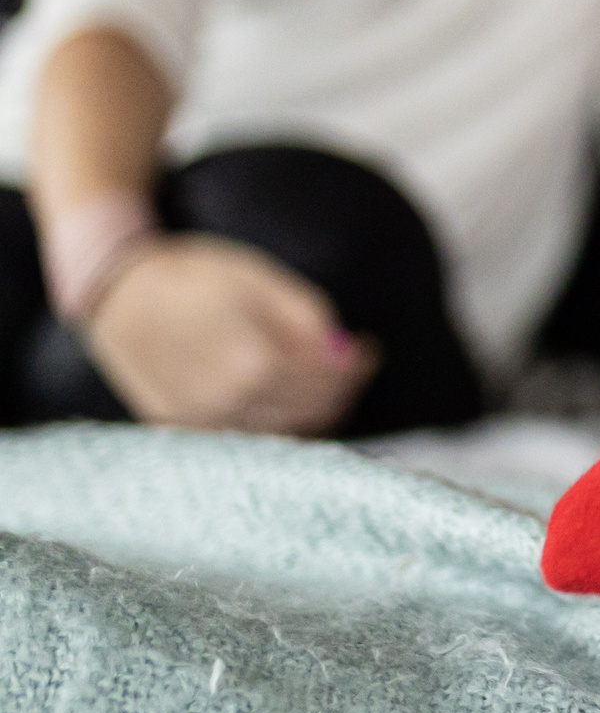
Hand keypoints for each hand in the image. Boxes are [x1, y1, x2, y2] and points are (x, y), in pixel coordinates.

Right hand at [85, 235, 376, 434]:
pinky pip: (246, 435)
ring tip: (321, 378)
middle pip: (311, 411)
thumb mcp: (262, 281)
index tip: (369, 349)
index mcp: (252, 365)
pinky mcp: (182, 429)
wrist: (116, 293)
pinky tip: (281, 395)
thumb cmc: (193, 277)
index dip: (356, 366)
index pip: (327, 381)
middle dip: (340, 388)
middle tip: (351, 363)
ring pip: (282, 431)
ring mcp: (201, 424)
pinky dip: (273, 419)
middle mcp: (227, 405)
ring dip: (311, 409)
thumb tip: (346, 352)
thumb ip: (309, 321)